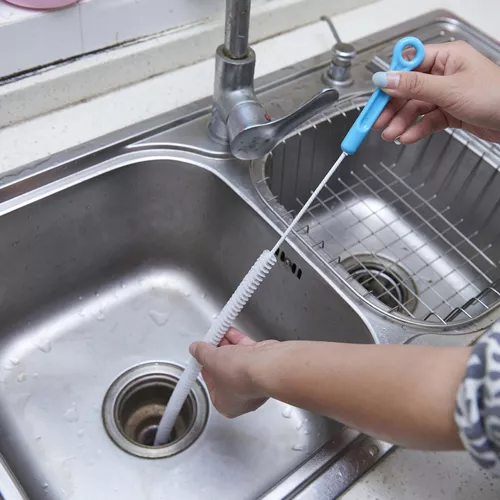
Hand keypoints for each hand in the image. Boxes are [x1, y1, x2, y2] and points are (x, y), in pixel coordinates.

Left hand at [189, 328, 277, 417]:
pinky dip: (239, 341)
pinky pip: (247, 352)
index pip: (211, 385)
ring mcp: (254, 380)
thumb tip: (196, 349)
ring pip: (237, 360)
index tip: (201, 355)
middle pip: (224, 371)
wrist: (266, 366)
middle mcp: (242, 396)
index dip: (205, 367)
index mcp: (226, 404)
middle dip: (217, 353)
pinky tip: (231, 331)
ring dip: (227, 345)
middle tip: (210, 341)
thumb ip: (202, 354)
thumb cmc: (240, 375)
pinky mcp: (263, 366)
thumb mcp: (212, 361)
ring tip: (219, 332)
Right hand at [372, 41, 499, 143]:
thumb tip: (385, 79)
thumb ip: (414, 85)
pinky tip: (406, 137)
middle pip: (408, 89)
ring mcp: (447, 94)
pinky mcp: (450, 112)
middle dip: (392, 108)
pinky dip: (416, 129)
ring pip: (415, 107)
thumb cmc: (495, 96)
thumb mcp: (449, 89)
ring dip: (401, 122)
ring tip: (390, 135)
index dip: (390, 81)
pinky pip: (427, 120)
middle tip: (377, 122)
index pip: (408, 65)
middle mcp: (445, 74)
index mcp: (446, 58)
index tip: (375, 96)